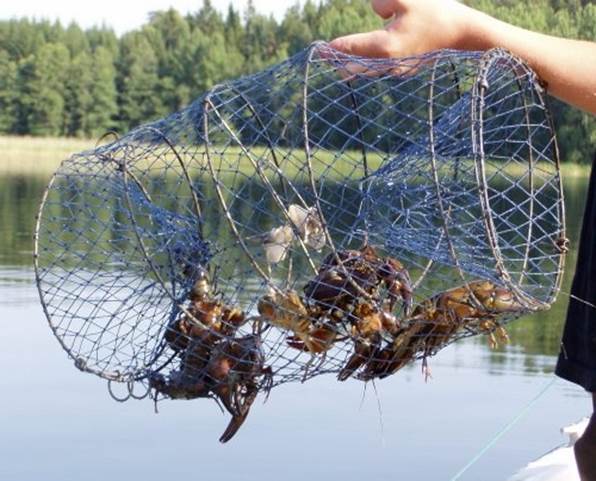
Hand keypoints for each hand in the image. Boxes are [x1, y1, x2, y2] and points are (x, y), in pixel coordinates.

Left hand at [329, 0, 482, 58]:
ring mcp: (397, 69)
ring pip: (368, 71)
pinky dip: (369, 66)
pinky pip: (381, 69)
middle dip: (339, 60)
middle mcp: (388, 64)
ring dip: (353, 66)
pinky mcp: (406, 69)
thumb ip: (382, 1)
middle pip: (355, 66)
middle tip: (323, 56)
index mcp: (385, 47)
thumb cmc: (435, 13)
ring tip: (338, 64)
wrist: (462, 33)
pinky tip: (362, 63)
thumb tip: (376, 10)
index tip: (320, 50)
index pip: (353, 47)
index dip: (335, 48)